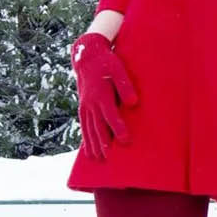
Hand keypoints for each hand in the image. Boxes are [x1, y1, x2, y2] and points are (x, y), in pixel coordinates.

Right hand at [71, 31, 136, 160]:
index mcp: (101, 95)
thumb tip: (133, 102)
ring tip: (97, 159)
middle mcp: (91, 103)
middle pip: (98, 126)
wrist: (87, 56)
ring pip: (88, 129)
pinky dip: (85, 138)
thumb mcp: (119, 69)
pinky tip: (88, 150)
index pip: (111, 116)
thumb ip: (125, 86)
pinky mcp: (82, 107)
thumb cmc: (107, 63)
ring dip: (93, 144)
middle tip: (110, 158)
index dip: (118, 129)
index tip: (126, 141)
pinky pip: (83, 126)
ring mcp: (85, 106)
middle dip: (103, 143)